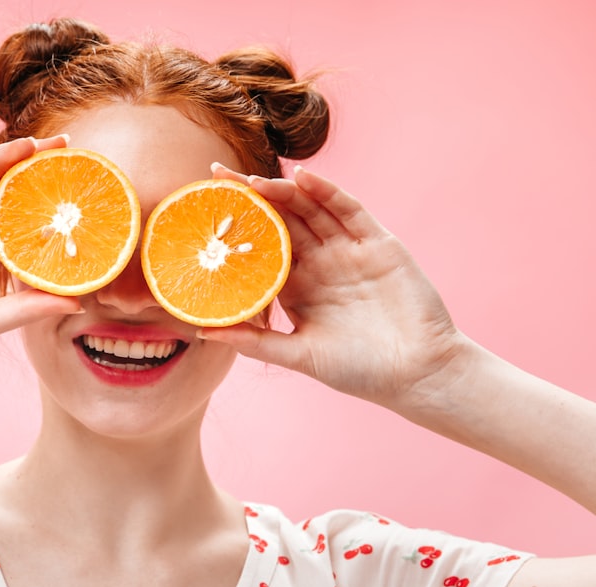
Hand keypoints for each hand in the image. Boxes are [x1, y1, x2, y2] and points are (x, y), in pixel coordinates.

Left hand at [202, 165, 465, 407]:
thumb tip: (204, 332)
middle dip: (251, 198)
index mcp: (297, 286)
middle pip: (281, 220)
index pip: (260, 247)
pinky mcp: (377, 243)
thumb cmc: (359, 370)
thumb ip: (255, 342)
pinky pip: (348, 210)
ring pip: (310, 210)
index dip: (236, 228)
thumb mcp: (299, 355)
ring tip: (253, 178)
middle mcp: (319, 262)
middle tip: (217, 176)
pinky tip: (304, 178)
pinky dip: (327, 192)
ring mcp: (348, 250)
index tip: (204, 211)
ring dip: (283, 191)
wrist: (418, 374)